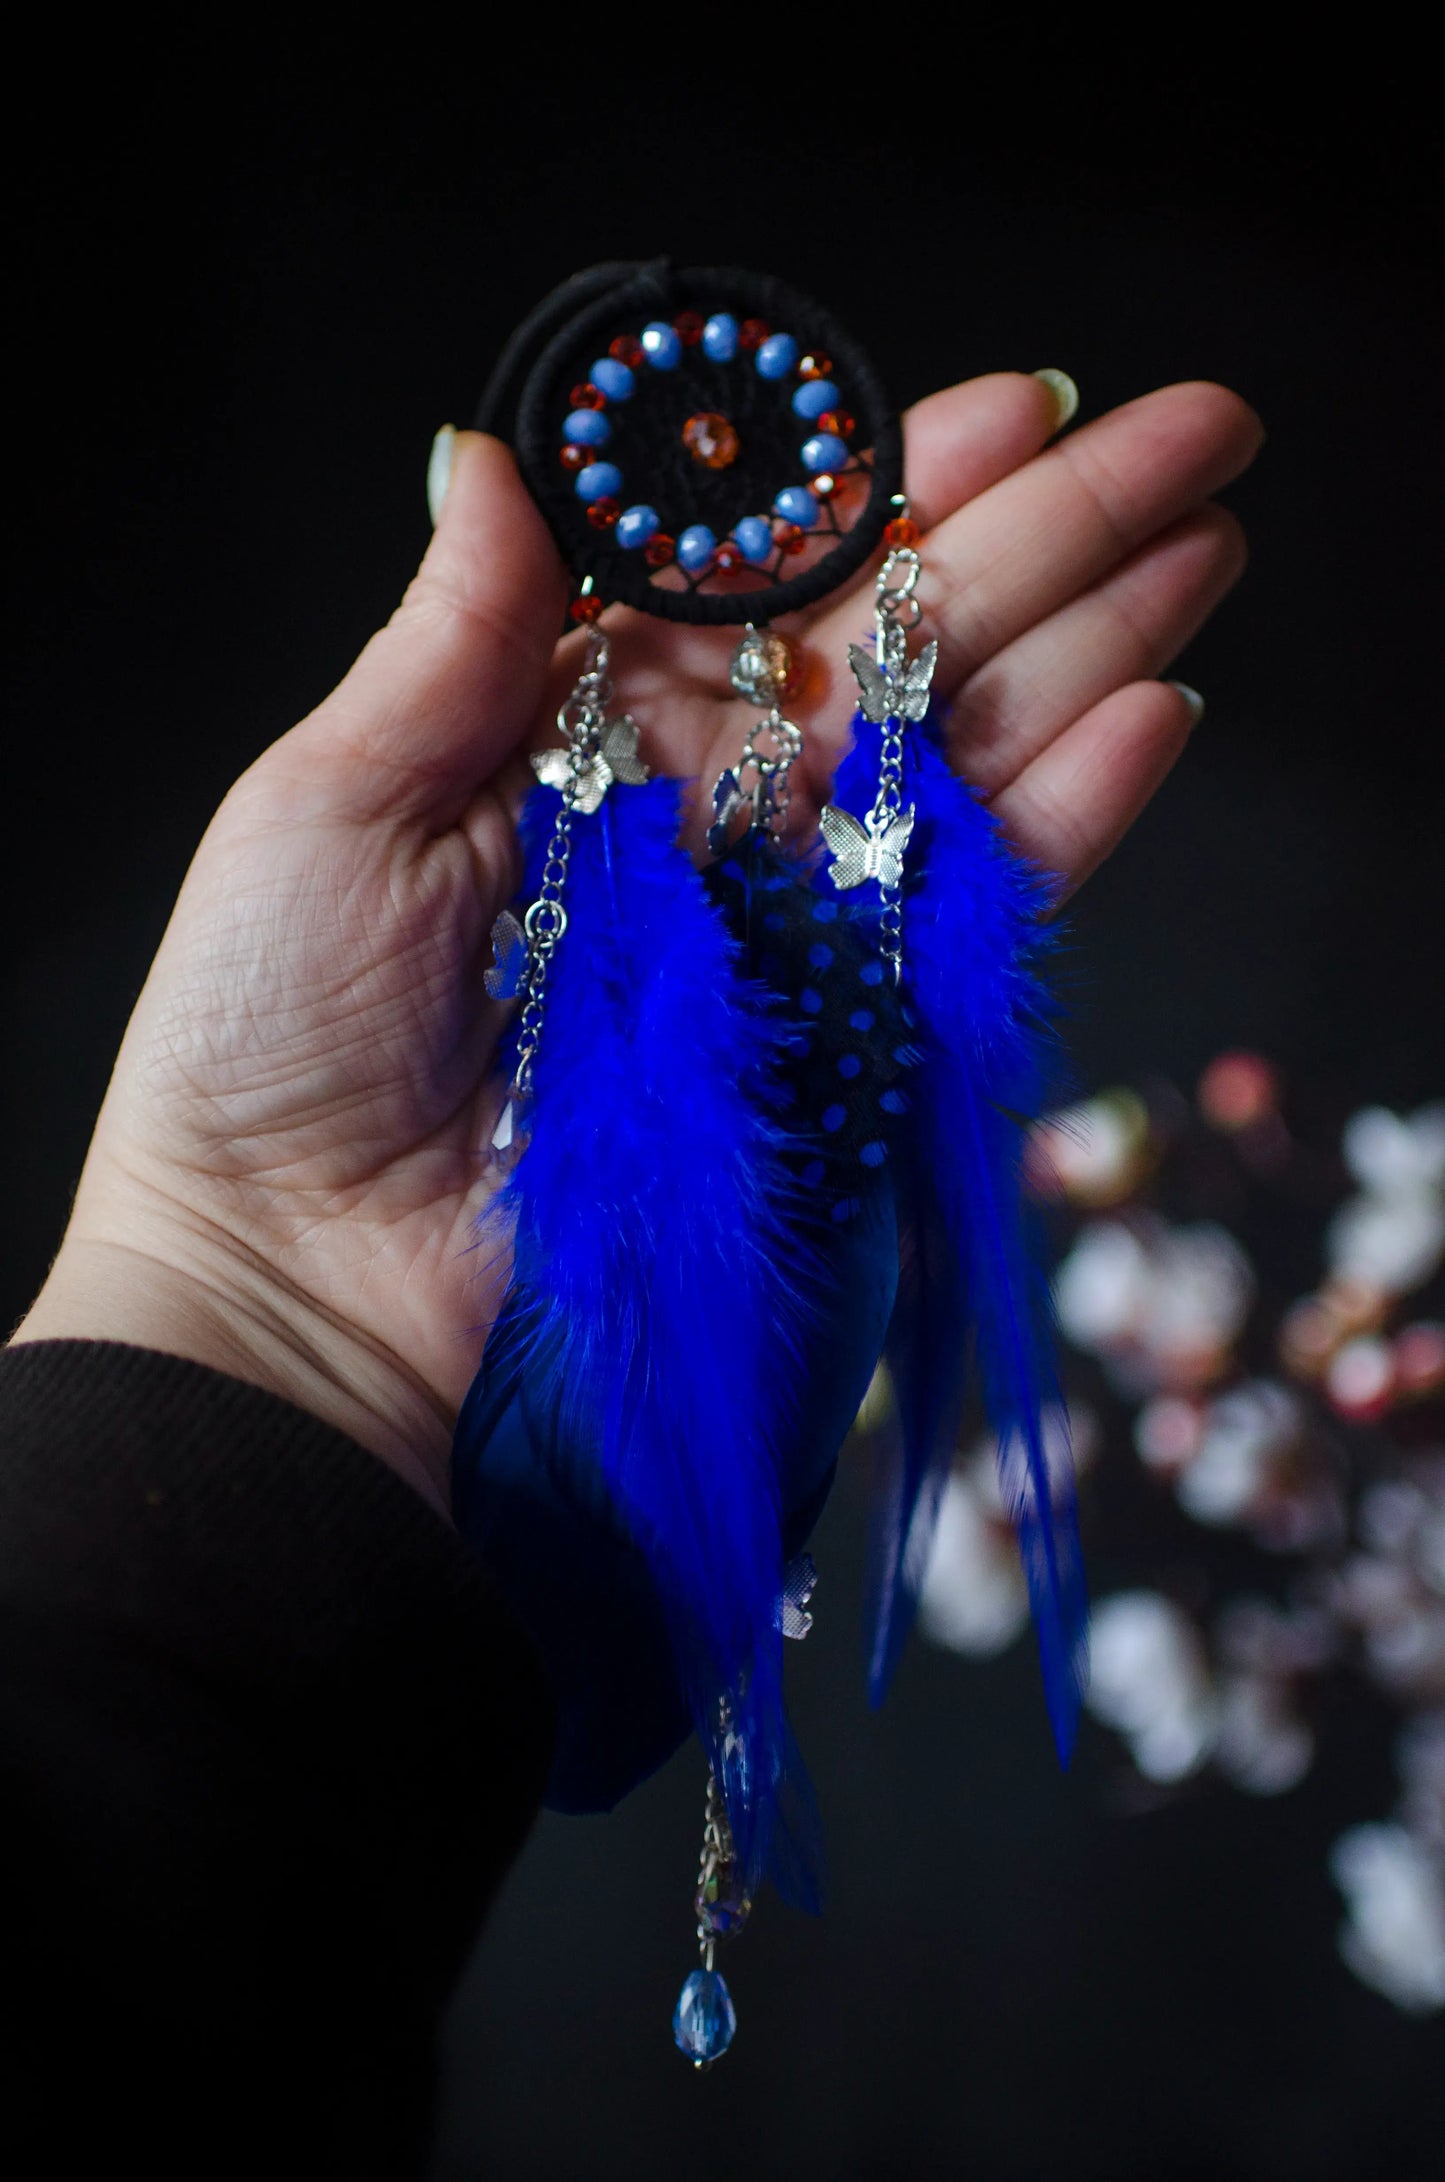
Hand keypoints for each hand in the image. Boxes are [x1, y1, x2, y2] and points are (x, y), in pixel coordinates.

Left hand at [12, 372, 1261, 1513]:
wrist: (309, 1286)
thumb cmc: (271, 1044)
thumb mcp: (332, 804)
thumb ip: (452, 640)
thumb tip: (494, 453)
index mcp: (584, 728)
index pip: (766, 578)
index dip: (886, 486)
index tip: (1002, 409)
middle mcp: (706, 815)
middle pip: (901, 649)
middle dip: (1046, 538)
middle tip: (1187, 435)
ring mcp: (784, 927)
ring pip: (966, 760)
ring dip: (1093, 647)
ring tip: (1205, 538)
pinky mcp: (838, 1041)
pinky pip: (972, 912)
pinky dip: (1069, 815)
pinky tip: (1153, 712)